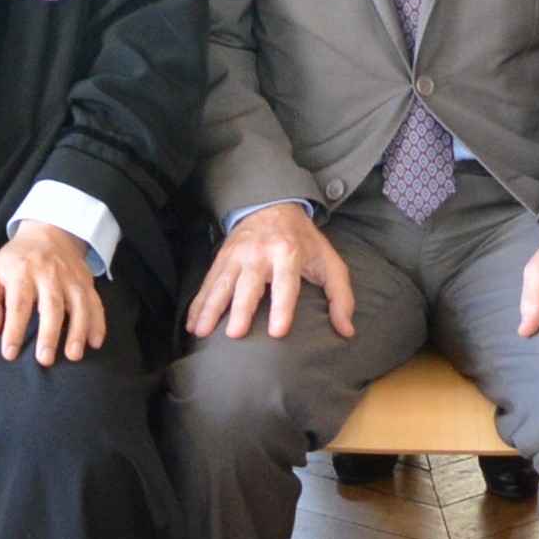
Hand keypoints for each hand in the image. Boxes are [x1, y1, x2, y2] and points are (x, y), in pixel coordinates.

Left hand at [0, 220, 109, 363]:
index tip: (10, 354)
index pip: (17, 304)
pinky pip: (96, 302)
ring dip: (77, 331)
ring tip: (73, 356)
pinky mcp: (86, 281)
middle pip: (51, 305)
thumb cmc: (14, 262)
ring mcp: (70, 276)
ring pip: (78, 304)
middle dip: (49, 334)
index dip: (13, 330)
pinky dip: (98, 323)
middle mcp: (48, 272)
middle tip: (44, 360)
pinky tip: (95, 343)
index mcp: (21, 271)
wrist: (47, 232)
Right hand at [186, 202, 359, 343]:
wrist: (273, 203)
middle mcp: (260, 253)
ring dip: (210, 308)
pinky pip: (208, 282)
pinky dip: (198, 303)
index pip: (286, 284)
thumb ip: (341, 297)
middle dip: (241, 309)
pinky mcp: (222, 257)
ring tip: (201, 332)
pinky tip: (192, 323)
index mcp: (289, 253)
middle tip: (235, 334)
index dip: (282, 308)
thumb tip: (347, 331)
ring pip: (221, 283)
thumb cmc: (304, 241)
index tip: (277, 332)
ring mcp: (237, 254)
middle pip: (249, 284)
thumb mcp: (329, 262)